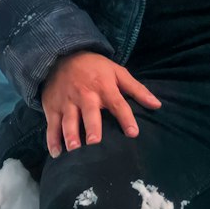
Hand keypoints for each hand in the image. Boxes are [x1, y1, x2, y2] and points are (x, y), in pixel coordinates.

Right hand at [41, 51, 161, 158]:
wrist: (64, 55)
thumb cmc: (96, 68)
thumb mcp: (118, 72)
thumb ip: (137, 89)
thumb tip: (157, 105)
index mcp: (104, 86)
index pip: (118, 103)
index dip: (126, 118)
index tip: (133, 133)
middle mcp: (86, 94)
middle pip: (90, 112)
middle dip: (92, 127)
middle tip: (94, 143)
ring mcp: (67, 101)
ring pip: (68, 120)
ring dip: (70, 135)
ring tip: (74, 149)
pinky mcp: (52, 107)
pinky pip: (52, 125)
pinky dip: (52, 140)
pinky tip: (56, 153)